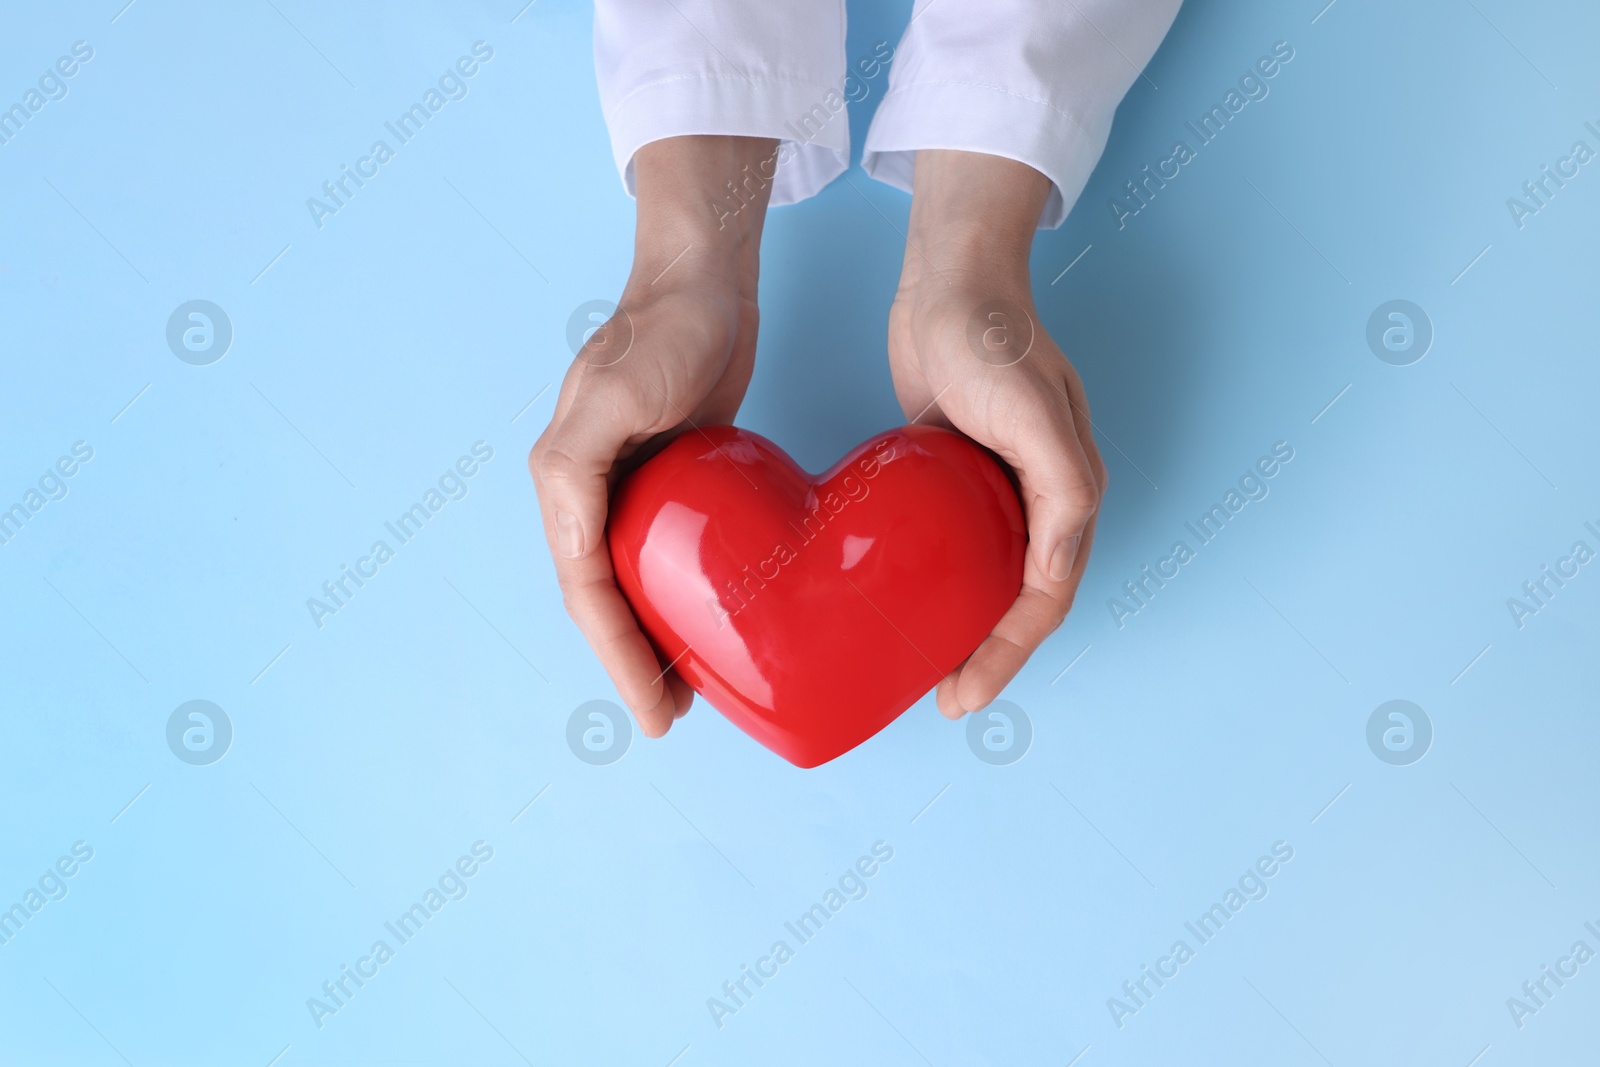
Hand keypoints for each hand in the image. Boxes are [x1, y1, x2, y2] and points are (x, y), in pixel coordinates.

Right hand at [531, 136, 776, 737]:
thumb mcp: (615, 391)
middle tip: (673, 717)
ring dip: (655, 639)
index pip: (587, 593)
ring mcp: (628, 487)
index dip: (618, 658)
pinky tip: (715, 619)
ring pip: (634, 585)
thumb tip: (565, 536)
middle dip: (633, 664)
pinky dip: (681, 596)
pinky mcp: (669, 479)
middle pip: (605, 601)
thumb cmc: (664, 329)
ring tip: (693, 690)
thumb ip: (576, 463)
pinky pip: (667, 555)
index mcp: (566, 483)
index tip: (657, 711)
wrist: (705, 279)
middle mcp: (588, 492)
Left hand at [887, 150, 1106, 718]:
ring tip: (925, 669)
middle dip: (988, 657)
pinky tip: (904, 604)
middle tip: (944, 700)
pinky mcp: (955, 475)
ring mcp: (998, 488)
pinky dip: (939, 584)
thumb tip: (1061, 565)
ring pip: (987, 580)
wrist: (950, 280)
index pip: (1044, 600)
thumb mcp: (1035, 414)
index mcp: (1069, 496)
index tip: (962, 696)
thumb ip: (1063, 490)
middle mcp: (1041, 500)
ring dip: (965, 628)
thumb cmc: (993, 339)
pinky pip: (954, 546)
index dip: (1007, 656)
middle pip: (1020, 602)